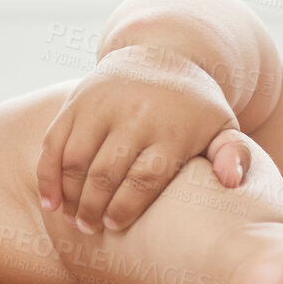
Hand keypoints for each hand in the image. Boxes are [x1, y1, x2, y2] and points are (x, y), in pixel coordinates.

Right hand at [38, 44, 248, 232]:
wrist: (164, 54)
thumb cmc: (194, 108)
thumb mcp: (223, 125)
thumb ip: (234, 154)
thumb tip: (231, 180)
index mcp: (172, 126)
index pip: (144, 177)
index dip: (125, 207)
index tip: (115, 227)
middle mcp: (135, 112)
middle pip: (105, 171)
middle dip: (93, 207)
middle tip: (90, 229)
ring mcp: (102, 104)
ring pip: (75, 158)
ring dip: (69, 194)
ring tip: (73, 218)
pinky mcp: (78, 100)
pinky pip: (54, 141)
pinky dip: (48, 175)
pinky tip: (51, 202)